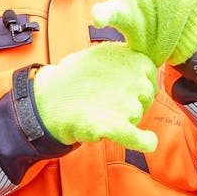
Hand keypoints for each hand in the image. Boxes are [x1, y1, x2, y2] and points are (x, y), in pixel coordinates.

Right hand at [32, 43, 159, 152]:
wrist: (47, 100)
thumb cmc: (72, 79)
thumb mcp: (99, 54)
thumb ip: (123, 59)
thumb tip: (141, 69)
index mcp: (128, 57)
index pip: (149, 73)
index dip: (137, 81)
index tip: (121, 86)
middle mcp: (131, 78)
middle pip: (146, 96)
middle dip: (132, 100)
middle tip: (107, 100)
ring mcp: (125, 103)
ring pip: (137, 115)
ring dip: (125, 116)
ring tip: (100, 111)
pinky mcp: (114, 126)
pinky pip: (138, 138)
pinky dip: (144, 141)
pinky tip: (148, 140)